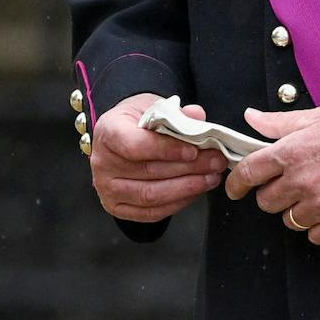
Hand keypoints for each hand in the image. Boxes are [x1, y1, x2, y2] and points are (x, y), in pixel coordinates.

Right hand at [89, 93, 222, 222]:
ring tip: (212, 178)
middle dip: (189, 169)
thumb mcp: (155, 106)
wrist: (123, 136)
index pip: (136, 145)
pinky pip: (152, 212)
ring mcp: (107, 188)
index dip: (167, 150)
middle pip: (149, 172)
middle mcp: (102, 163)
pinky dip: (178, 203)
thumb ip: (177, 112)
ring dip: (187, 188)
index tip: (193, 151)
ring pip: (152, 195)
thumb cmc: (139, 121)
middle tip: (216, 162)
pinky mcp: (117, 207)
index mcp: (108, 132)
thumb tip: (197, 115)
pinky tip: (197, 191)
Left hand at [225, 100, 319, 242]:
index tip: (236, 189)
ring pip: (291, 221)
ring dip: (298, 212)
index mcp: (291, 152)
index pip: (248, 174)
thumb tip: (251, 118)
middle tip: (292, 187)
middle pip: (267, 202)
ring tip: (318, 198)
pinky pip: (315, 236)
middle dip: (275, 195)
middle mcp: (302, 181)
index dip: (237, 183)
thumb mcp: (319, 116)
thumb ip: (280, 123)